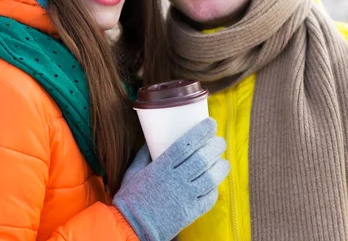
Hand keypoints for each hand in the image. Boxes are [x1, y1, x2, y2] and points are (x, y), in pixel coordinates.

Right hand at [113, 118, 229, 240]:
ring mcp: (185, 198)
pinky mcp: (190, 213)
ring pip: (211, 178)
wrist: (131, 227)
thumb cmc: (130, 198)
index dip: (200, 132)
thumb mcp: (133, 172)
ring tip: (223, 160)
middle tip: (219, 141)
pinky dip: (214, 188)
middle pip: (202, 159)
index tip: (210, 124)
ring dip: (220, 166)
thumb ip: (143, 155)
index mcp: (160, 168)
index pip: (186, 145)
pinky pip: (209, 198)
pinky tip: (214, 182)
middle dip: (215, 147)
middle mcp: (175, 181)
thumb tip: (151, 141)